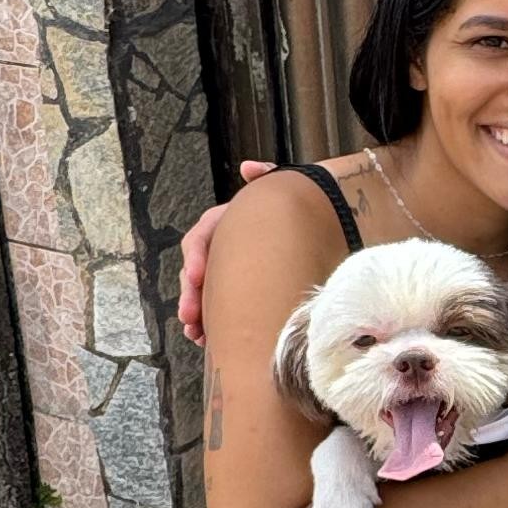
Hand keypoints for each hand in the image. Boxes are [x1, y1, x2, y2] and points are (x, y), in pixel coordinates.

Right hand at [178, 158, 280, 348]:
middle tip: (190, 316)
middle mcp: (223, 249)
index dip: (194, 257)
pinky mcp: (241, 292)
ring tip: (197, 334)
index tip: (196, 277)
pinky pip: (220, 310)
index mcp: (226, 224)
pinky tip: (210, 340)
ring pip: (204, 295)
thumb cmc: (293, 207)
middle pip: (197, 273)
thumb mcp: (279, 188)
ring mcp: (230, 272)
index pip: (201, 238)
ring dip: (197, 315)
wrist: (317, 226)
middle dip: (191, 296)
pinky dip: (212, 325)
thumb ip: (266, 176)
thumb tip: (249, 168)